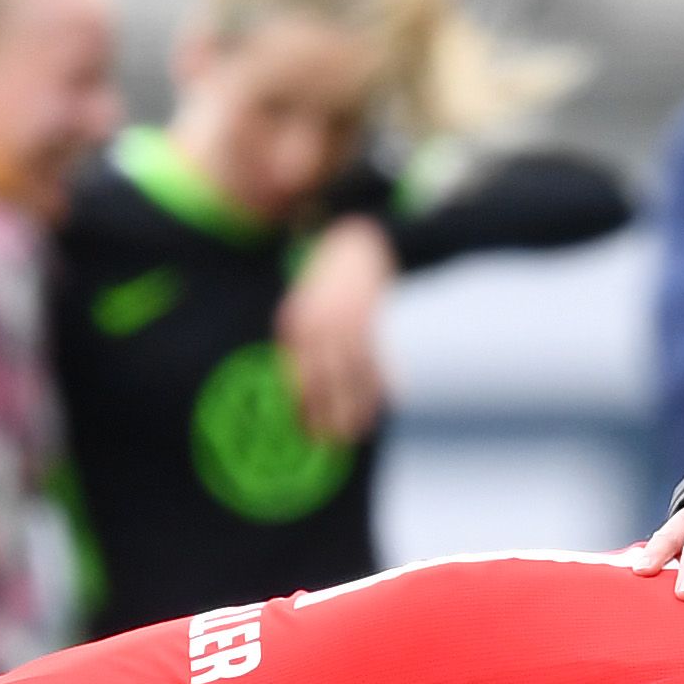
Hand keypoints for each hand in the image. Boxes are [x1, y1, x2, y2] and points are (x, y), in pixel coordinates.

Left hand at [278, 219, 396, 444]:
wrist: (358, 242)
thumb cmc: (330, 281)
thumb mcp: (306, 306)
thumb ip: (303, 340)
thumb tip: (303, 385)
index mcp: (294, 324)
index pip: (297, 376)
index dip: (304, 408)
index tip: (309, 431)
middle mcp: (318, 327)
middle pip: (323, 382)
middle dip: (329, 415)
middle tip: (335, 441)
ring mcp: (347, 324)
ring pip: (352, 377)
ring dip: (358, 408)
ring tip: (361, 431)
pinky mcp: (373, 321)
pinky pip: (377, 361)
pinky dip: (383, 384)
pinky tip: (389, 401)